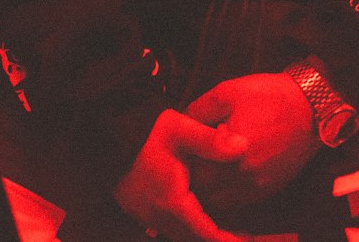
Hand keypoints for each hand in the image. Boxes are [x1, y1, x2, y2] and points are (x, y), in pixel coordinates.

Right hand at [113, 108, 251, 241]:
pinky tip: (209, 222)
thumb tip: (243, 147)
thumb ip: (210, 139)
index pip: (209, 234)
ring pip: (187, 238)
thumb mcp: (177, 128)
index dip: (231, 240)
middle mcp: (164, 218)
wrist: (108, 144)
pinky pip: (178, 232)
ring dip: (208, 236)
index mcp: (174, 203)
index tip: (249, 239)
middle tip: (247, 236)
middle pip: (199, 240)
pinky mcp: (150, 217)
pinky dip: (195, 231)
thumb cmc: (144, 135)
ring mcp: (155, 220)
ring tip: (233, 231)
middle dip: (222, 239)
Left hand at [186, 74, 317, 215]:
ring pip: (222, 202)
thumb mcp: (227, 92)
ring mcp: (260, 186)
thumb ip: (199, 110)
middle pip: (207, 191)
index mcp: (234, 151)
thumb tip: (180, 123)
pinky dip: (228, 191)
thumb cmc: (268, 96)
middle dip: (196, 176)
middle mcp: (247, 176)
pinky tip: (226, 170)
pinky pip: (240, 201)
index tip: (181, 149)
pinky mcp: (270, 189)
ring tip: (208, 164)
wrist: (310, 107)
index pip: (196, 172)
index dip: (185, 161)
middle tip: (191, 157)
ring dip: (211, 188)